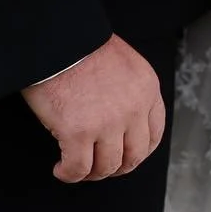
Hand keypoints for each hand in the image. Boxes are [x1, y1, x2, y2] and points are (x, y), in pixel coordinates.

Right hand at [21, 35, 164, 184]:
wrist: (56, 38)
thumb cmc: (82, 45)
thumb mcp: (124, 63)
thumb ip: (130, 91)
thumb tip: (123, 121)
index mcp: (146, 89)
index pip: (154, 134)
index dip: (139, 151)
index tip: (126, 156)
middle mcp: (133, 109)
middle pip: (133, 156)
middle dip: (117, 167)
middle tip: (100, 167)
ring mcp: (107, 123)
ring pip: (106, 167)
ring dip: (92, 173)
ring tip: (77, 167)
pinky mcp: (78, 132)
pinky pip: (78, 168)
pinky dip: (69, 174)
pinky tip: (61, 169)